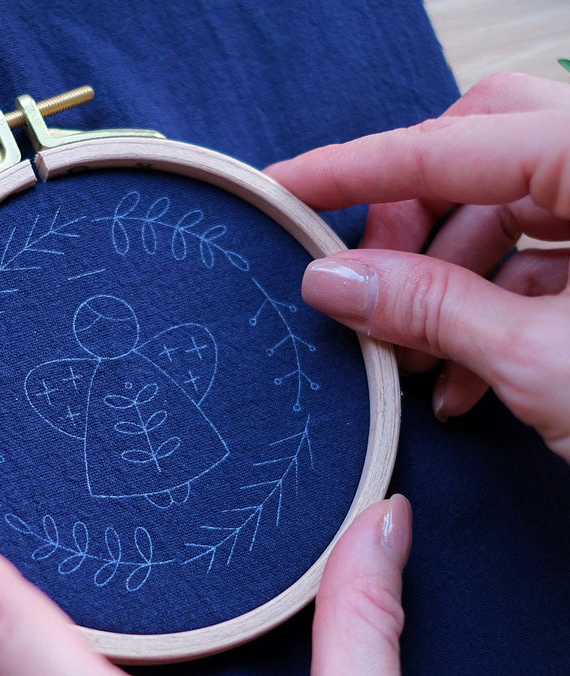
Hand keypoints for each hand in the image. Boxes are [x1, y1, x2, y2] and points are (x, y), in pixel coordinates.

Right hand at [266, 72, 569, 462]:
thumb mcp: (542, 359)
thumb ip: (428, 306)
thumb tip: (330, 279)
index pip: (452, 144)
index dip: (354, 169)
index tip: (283, 188)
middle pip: (482, 150)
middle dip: (413, 222)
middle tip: (364, 286)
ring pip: (508, 211)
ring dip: (445, 286)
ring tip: (413, 365)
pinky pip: (542, 259)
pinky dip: (489, 313)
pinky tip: (462, 382)